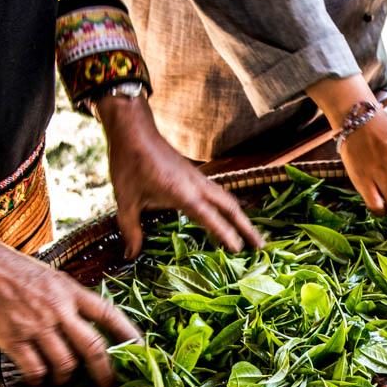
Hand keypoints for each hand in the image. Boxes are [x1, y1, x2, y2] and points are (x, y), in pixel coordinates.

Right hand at [0, 213, 140, 386]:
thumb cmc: (6, 266)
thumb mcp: (47, 274)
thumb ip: (66, 296)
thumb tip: (83, 317)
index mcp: (70, 290)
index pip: (110, 314)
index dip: (129, 334)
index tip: (143, 351)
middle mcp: (59, 309)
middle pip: (94, 348)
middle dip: (106, 373)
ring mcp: (37, 325)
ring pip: (66, 364)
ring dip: (68, 378)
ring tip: (63, 381)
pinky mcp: (13, 339)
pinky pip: (35, 369)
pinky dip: (40, 380)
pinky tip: (38, 381)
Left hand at [97, 96, 263, 257]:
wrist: (133, 130)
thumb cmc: (129, 164)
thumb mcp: (125, 200)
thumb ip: (131, 230)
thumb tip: (130, 256)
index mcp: (183, 193)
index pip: (211, 218)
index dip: (226, 235)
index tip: (239, 250)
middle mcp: (197, 185)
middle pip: (231, 207)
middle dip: (247, 227)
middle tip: (261, 246)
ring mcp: (199, 178)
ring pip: (228, 199)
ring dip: (241, 216)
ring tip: (251, 234)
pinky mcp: (195, 175)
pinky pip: (219, 193)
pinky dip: (229, 207)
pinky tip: (228, 215)